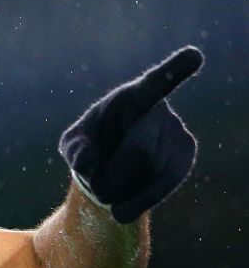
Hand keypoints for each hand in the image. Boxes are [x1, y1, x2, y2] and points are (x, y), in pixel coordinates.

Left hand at [58, 46, 202, 223]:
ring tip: (107, 190)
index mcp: (130, 97)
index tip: (194, 55)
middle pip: (139, 150)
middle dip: (113, 174)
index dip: (173, 71)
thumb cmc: (90, 146)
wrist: (110, 169)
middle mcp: (160, 110)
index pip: (153, 83)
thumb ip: (75, 149)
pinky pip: (165, 185)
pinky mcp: (185, 158)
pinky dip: (139, 201)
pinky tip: (121, 212)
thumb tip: (87, 161)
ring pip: (152, 170)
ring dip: (123, 188)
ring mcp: (178, 133)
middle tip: (95, 186)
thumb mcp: (73, 145)